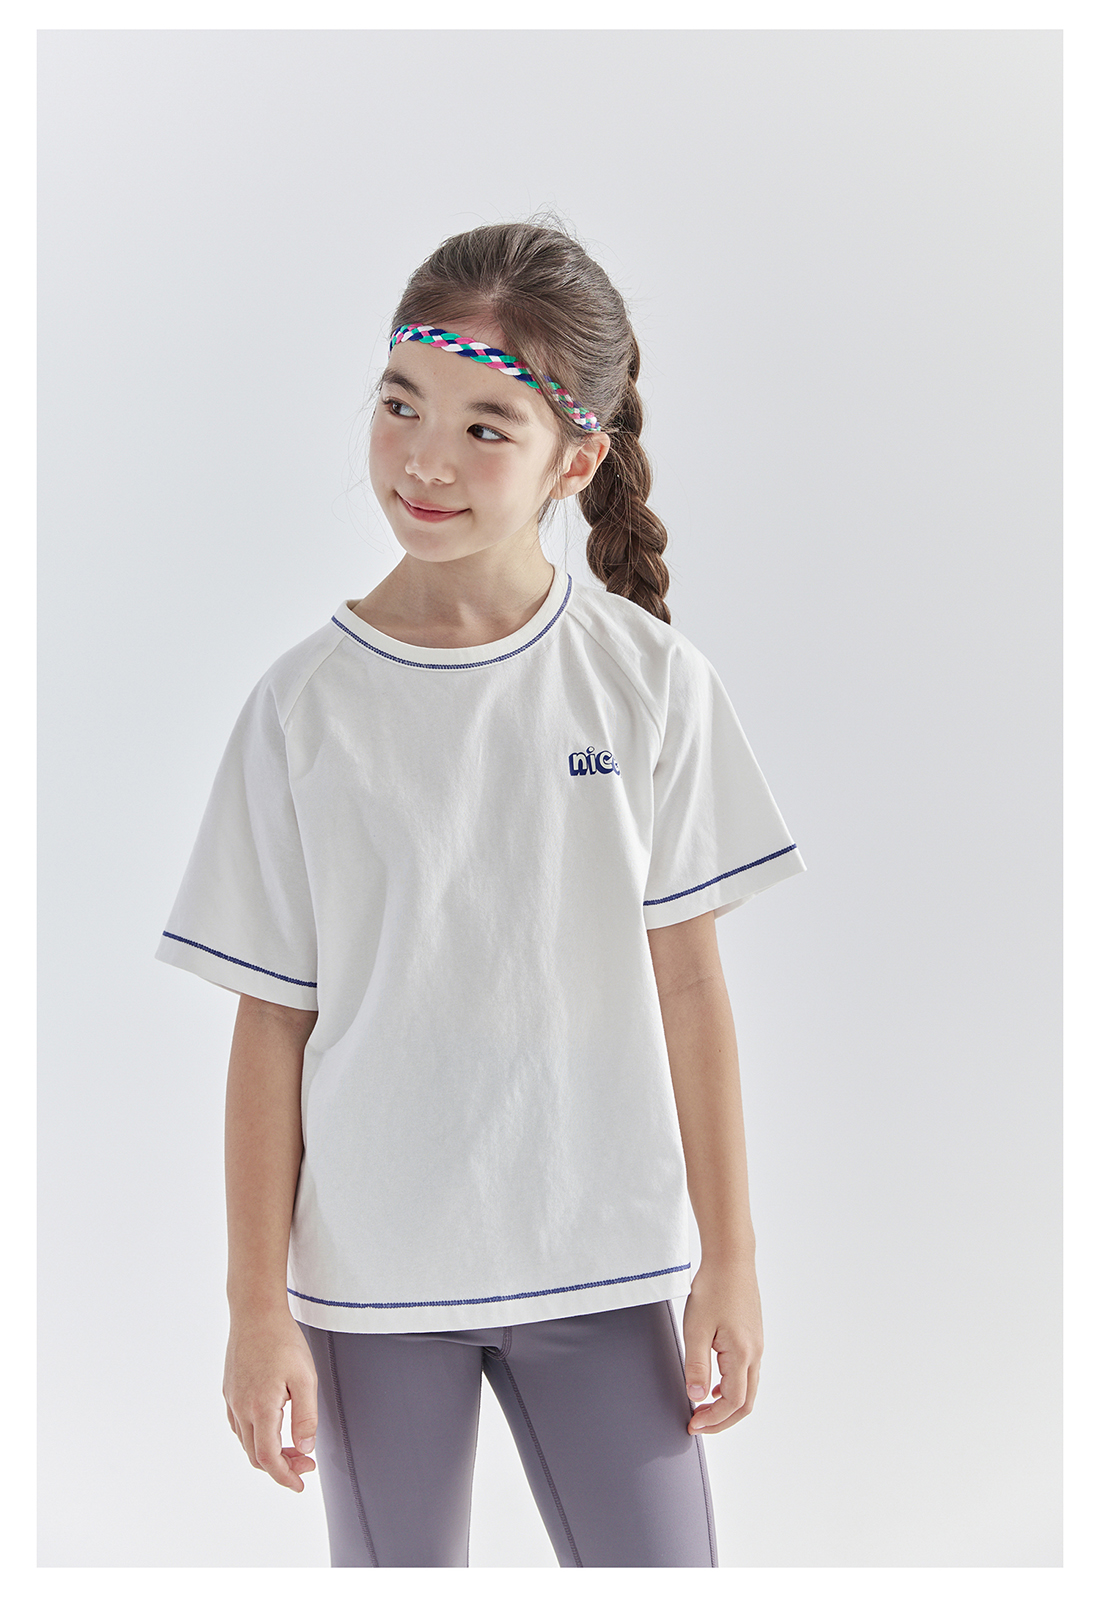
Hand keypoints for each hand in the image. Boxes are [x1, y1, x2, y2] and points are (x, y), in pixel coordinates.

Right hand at [223, 1308, 318, 1490]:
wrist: (255, 1312)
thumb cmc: (283, 1341)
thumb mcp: (305, 1378)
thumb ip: (306, 1417)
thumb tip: (305, 1449)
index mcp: (260, 1407)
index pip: (268, 1457)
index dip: (284, 1476)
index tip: (300, 1483)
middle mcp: (241, 1407)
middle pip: (255, 1455)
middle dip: (282, 1465)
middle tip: (306, 1462)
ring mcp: (232, 1399)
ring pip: (246, 1442)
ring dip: (268, 1451)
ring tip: (294, 1445)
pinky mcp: (229, 1390)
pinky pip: (239, 1425)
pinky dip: (255, 1436)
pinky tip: (273, 1426)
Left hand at [681, 1256, 762, 1435]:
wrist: (731, 1259)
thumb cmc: (713, 1289)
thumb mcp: (696, 1328)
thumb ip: (697, 1366)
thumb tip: (697, 1398)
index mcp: (742, 1354)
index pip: (732, 1403)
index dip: (713, 1420)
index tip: (692, 1425)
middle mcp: (755, 1353)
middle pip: (746, 1403)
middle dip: (723, 1421)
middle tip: (698, 1425)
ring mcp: (757, 1345)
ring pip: (748, 1389)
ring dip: (727, 1405)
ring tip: (702, 1409)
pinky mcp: (753, 1337)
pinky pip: (747, 1373)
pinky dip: (732, 1388)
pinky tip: (714, 1384)